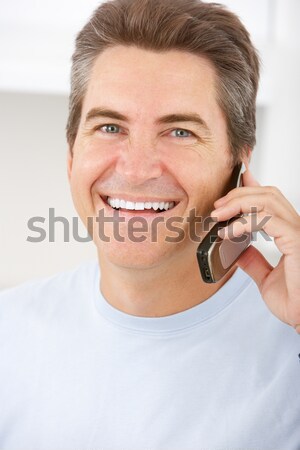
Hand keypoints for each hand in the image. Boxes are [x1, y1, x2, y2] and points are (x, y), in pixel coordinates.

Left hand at [211, 166, 299, 332]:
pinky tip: (229, 231)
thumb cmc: (294, 302)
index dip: (253, 186)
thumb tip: (237, 249)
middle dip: (239, 194)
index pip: (271, 200)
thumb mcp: (265, 277)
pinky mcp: (296, 241)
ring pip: (268, 200)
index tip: (236, 179)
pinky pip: (269, 220)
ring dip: (239, 203)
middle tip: (218, 206)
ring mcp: (297, 233)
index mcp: (290, 234)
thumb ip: (253, 261)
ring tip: (219, 215)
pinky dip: (244, 222)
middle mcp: (295, 228)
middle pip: (268, 194)